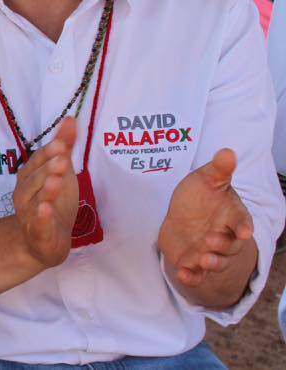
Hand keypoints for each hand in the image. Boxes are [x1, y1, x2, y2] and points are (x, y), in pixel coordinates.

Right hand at [12, 118, 78, 267]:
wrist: (45, 241)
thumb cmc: (53, 201)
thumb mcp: (61, 172)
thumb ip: (64, 147)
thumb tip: (70, 119)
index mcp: (29, 176)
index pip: (37, 161)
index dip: (48, 153)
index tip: (61, 144)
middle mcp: (24, 193)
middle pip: (35, 179)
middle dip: (47, 169)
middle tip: (62, 160)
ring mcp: (29, 213)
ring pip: (36, 200)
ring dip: (45, 190)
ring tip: (56, 181)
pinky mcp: (37, 233)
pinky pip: (37, 224)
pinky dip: (41, 217)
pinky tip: (46, 209)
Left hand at [158, 149, 255, 291]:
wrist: (183, 216)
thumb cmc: (200, 196)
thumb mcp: (206, 180)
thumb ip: (218, 170)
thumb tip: (227, 151)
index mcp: (232, 217)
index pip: (242, 223)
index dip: (243, 227)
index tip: (244, 232)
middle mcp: (224, 237)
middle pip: (229, 246)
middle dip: (222, 246)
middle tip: (211, 241)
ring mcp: (210, 252)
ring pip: (215, 262)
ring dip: (210, 263)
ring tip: (202, 260)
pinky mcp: (194, 263)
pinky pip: (197, 274)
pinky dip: (192, 277)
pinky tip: (184, 275)